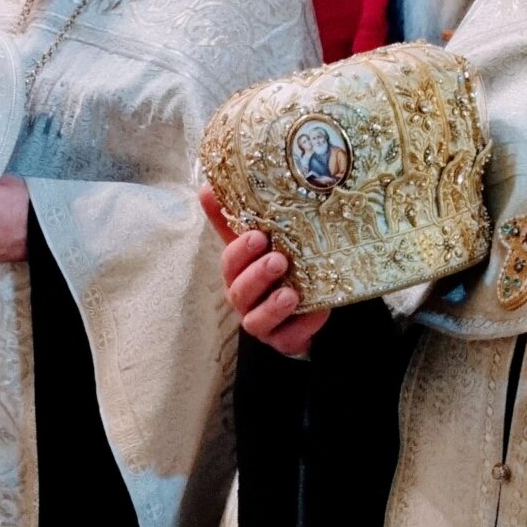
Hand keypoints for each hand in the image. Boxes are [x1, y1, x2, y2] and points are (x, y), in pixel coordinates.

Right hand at [199, 180, 329, 357]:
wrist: (302, 308)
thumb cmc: (277, 269)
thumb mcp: (260, 243)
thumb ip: (236, 218)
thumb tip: (208, 186)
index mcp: (237, 273)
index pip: (229, 261)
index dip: (240, 250)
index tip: (258, 235)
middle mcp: (245, 299)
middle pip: (239, 291)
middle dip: (257, 275)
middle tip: (279, 260)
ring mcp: (262, 323)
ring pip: (256, 321)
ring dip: (272, 306)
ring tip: (290, 294)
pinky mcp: (283, 341)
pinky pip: (288, 338)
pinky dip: (303, 325)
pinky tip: (317, 311)